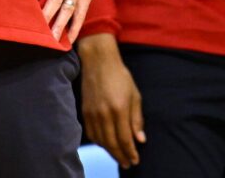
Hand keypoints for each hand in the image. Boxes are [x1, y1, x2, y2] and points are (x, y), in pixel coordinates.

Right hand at [78, 33, 145, 167]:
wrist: (98, 61)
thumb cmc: (120, 76)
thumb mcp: (135, 95)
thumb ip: (137, 119)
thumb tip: (140, 140)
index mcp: (119, 109)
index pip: (125, 139)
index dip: (130, 152)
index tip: (135, 160)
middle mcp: (104, 114)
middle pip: (112, 143)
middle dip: (121, 156)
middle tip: (128, 163)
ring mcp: (92, 113)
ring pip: (101, 140)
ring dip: (110, 151)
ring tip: (118, 156)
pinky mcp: (84, 111)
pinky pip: (91, 133)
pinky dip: (99, 142)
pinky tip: (106, 144)